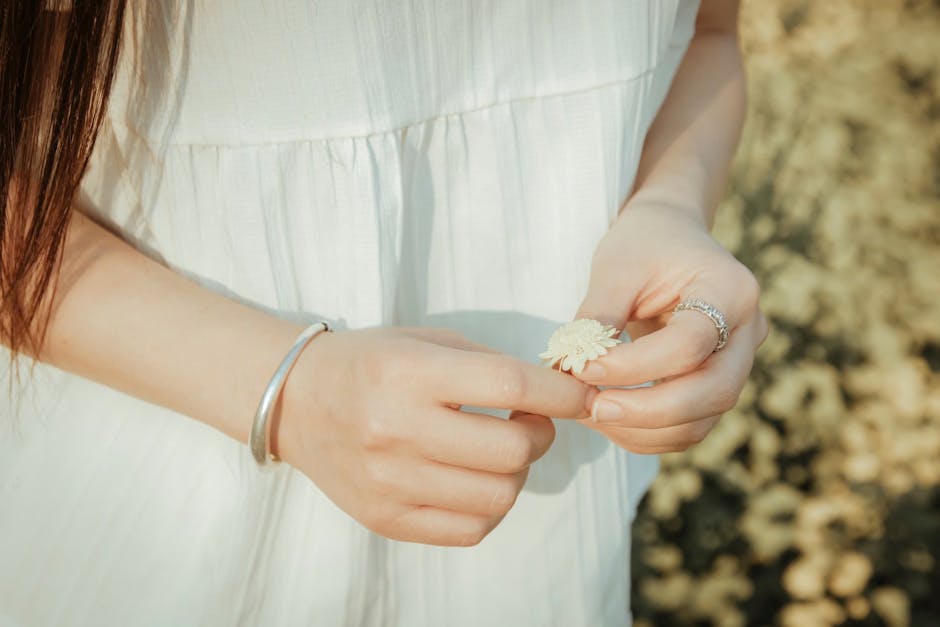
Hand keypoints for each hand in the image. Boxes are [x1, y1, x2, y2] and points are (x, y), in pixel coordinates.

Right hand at [276, 326, 595, 545]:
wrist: (297, 402)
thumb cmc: (370, 363)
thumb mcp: (425, 341)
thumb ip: (489, 366)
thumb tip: (555, 395)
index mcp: (408, 373)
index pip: (510, 386)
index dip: (559, 394)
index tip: (578, 395)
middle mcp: (396, 430)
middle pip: (511, 451)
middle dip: (539, 436)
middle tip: (528, 424)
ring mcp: (390, 482)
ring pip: (498, 496)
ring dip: (515, 473)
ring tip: (497, 452)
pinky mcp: (387, 519)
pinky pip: (470, 530)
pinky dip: (488, 507)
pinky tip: (474, 481)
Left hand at [570, 203, 768, 453]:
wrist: (670, 238)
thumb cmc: (644, 244)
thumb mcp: (616, 267)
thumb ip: (599, 316)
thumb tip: (572, 369)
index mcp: (731, 290)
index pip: (689, 344)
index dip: (635, 365)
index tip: (583, 368)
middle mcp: (749, 331)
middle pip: (713, 392)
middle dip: (647, 411)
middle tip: (592, 408)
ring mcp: (739, 363)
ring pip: (702, 421)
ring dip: (644, 430)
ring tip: (591, 414)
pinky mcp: (716, 385)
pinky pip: (689, 427)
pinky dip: (647, 433)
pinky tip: (608, 419)